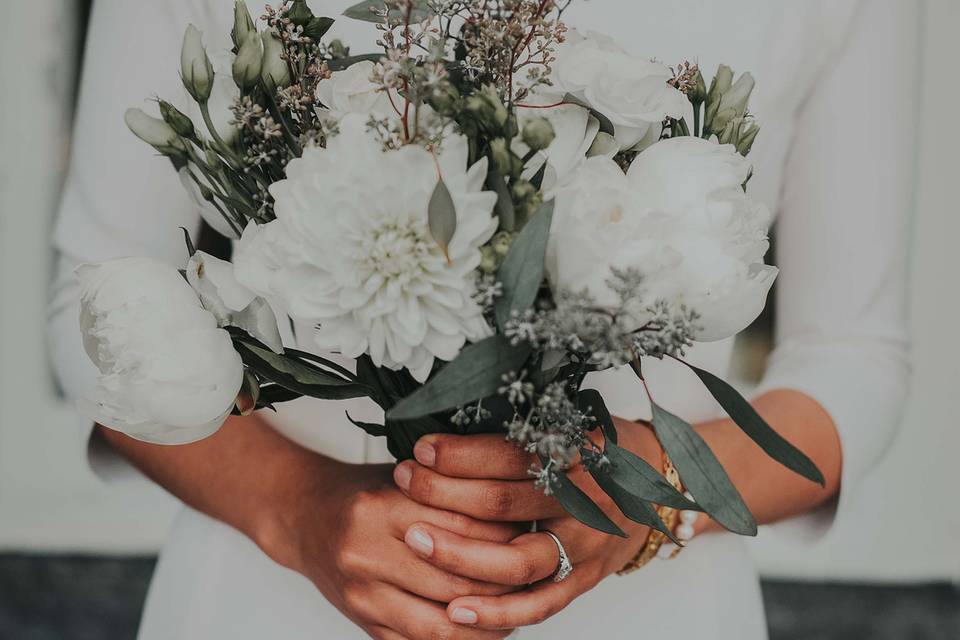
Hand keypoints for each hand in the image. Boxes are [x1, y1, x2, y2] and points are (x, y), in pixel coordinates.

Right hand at [259, 459, 521, 639]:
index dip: (504, 536)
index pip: (462, 528)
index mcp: (382, 506)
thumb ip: (449, 492)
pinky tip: (482, 629)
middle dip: (503, 584)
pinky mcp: (361, 622)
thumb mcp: (403, 477)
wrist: (303, 515)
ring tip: (515, 611)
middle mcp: (367, 552)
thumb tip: (517, 514)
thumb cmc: (362, 493)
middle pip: (456, 579)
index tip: (530, 535)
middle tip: (534, 577)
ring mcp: (362, 594)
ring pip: (441, 625)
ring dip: (486, 624)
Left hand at [392, 422, 659, 630]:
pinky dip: (496, 612)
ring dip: (458, 553)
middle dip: (444, 493)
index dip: (462, 453)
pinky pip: (538, 605)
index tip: (421, 448)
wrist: (658, 485)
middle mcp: (584, 501)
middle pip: (503, 502)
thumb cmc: (599, 448)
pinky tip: (454, 608)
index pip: (511, 454)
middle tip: (403, 480)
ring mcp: (585, 546)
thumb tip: (449, 427)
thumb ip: (521, 431)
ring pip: (516, 560)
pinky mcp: (584, 581)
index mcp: (579, 454)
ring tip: (414, 539)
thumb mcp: (572, 423)